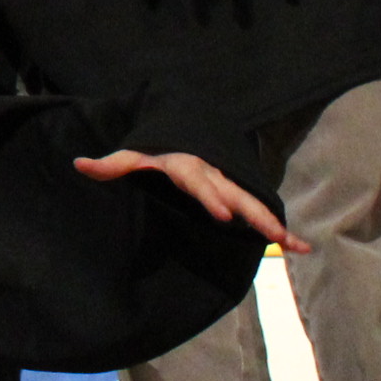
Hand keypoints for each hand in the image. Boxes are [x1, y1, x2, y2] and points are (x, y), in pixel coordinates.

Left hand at [75, 147, 309, 253]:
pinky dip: (280, 228)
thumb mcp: (133, 155)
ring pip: (253, 203)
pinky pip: (260, 210)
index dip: (210, 196)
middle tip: (272, 234)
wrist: (183, 132)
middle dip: (253, 214)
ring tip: (295, 245)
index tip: (221, 214)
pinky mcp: (238, 193)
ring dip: (274, 224)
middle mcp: (213, 172)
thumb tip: (79, 164)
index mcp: (187, 164)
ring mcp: (229, 183)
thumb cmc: (155, 150)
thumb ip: (111, 164)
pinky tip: (300, 248)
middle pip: (236, 194)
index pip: (199, 180)